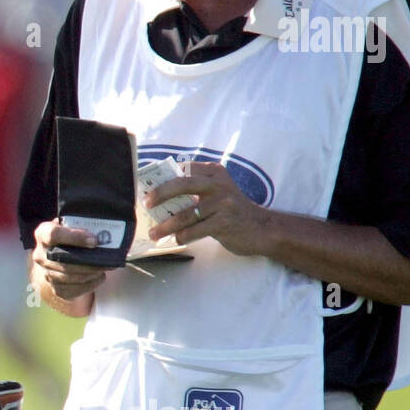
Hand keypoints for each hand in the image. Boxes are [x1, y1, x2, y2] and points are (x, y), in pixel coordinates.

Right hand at [31, 219, 107, 302]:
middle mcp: (40, 255)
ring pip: (70, 277)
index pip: (54, 235)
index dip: (75, 238)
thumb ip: (81, 225)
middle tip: (107, 260)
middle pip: (64, 261)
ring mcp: (46, 273)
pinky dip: (90, 284)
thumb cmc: (69, 237)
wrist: (59, 256)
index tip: (94, 241)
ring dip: (91, 273)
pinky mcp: (56, 288)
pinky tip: (99, 277)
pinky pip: (74, 290)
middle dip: (89, 261)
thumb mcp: (71, 225)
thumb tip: (101, 233)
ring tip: (105, 267)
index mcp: (43, 234)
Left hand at [147, 161, 273, 255]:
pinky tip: (175, 239)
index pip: (183, 169)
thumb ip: (195, 190)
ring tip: (154, 232)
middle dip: (160, 194)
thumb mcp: (217, 192)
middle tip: (146, 204)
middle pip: (181, 184)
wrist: (263, 229)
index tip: (145, 185)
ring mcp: (222, 203)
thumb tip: (159, 196)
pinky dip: (182, 236)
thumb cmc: (232, 211)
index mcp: (214, 172)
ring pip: (185, 214)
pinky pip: (195, 230)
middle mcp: (218, 184)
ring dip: (166, 225)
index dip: (163, 177)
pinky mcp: (224, 222)